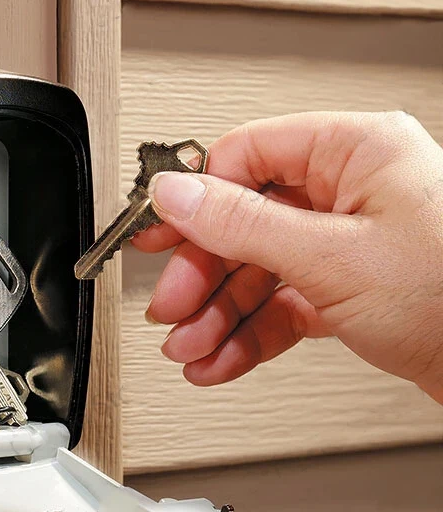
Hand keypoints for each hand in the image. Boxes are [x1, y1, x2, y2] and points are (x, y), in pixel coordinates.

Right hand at [136, 111, 442, 402]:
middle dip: (203, 275)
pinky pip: (283, 305)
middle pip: (245, 224)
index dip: (195, 199)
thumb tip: (177, 192)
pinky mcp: (350, 291)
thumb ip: (243, 223)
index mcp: (354, 152)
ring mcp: (349, 245)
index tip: (158, 233)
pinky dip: (250, 335)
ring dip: (219, 316)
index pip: (246, 157)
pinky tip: (221, 359)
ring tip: (191, 349)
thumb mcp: (334, 255)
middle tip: (172, 308)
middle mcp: (350, 193)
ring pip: (260, 272)